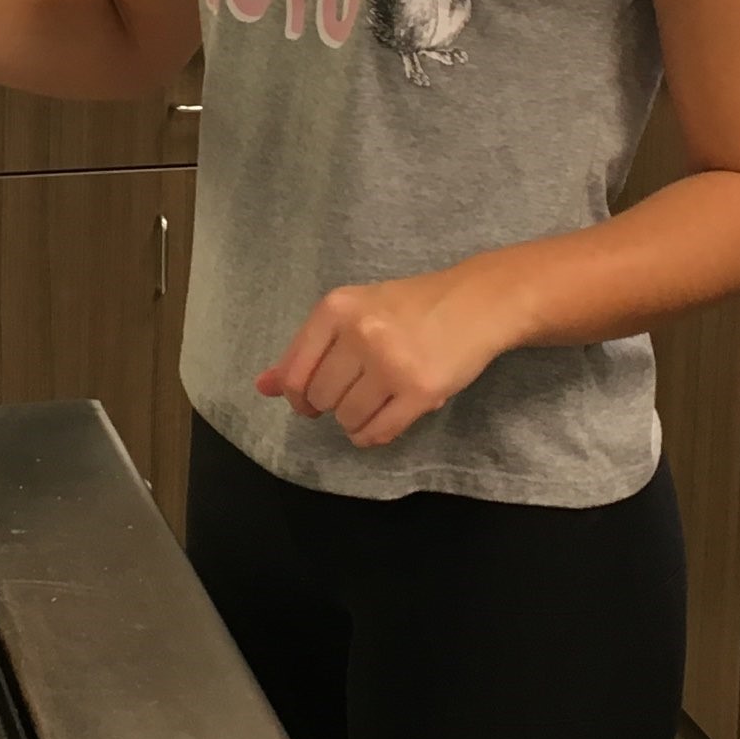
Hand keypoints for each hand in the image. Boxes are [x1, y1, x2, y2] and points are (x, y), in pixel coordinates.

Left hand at [255, 263, 517, 448]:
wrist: (477, 303)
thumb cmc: (409, 307)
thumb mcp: (352, 313)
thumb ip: (306, 350)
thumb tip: (262, 386)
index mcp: (336, 309)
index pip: (294, 372)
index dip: (298, 396)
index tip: (310, 399)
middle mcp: (360, 333)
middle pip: (320, 398)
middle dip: (330, 405)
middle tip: (352, 392)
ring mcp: (391, 364)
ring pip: (347, 418)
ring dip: (354, 420)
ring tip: (372, 401)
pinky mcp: (421, 391)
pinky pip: (378, 432)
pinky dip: (370, 436)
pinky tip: (378, 423)